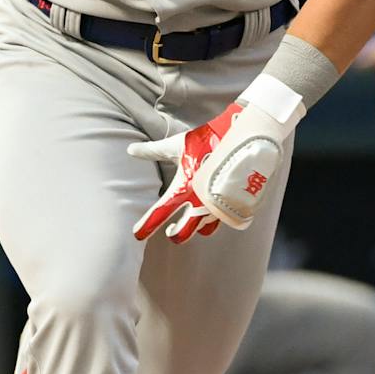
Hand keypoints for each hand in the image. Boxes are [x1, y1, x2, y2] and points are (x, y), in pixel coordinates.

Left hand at [127, 97, 295, 243]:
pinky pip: (221, 221)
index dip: (145, 227)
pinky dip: (213, 219)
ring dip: (194, 228)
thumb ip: (152, 150)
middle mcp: (200, 203)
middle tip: (170, 232)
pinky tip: (210, 212)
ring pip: (202, 230)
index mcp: (183, 189)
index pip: (159, 214)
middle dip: (174, 235)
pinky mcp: (234, 206)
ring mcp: (219, 207)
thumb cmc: (208, 140)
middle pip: (182, 233)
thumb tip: (130, 149)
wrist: (244, 138)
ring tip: (189, 222)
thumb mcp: (177, 145)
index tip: (137, 235)